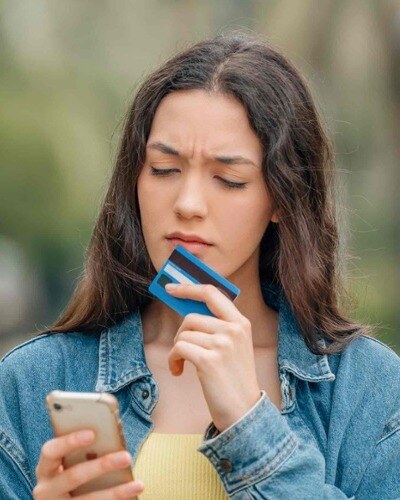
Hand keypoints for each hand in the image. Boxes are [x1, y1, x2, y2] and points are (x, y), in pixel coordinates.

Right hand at [33, 429, 144, 498]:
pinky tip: (132, 496)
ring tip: (138, 484)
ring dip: (116, 493)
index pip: (51, 451)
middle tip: (126, 456)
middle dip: (102, 465)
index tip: (92, 433)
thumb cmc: (69, 473)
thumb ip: (81, 452)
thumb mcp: (67, 463)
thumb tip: (111, 437)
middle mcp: (46, 490)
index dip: (70, 441)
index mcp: (45, 468)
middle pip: (74, 476)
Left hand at [166, 283, 260, 431]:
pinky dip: (173, 360)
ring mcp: (222, 344)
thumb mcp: (234, 346)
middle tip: (182, 349)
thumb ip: (217, 326)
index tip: (171, 287)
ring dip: (177, 350)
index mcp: (241, 322)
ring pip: (183, 334)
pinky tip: (179, 371)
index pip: (212, 293)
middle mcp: (234, 330)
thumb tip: (187, 309)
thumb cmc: (233, 378)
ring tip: (182, 364)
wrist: (243, 410)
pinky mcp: (208, 360)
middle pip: (191, 317)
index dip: (189, 288)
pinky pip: (178, 348)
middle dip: (181, 333)